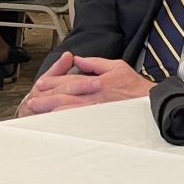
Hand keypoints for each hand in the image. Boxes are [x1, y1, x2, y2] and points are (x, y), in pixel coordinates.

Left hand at [19, 53, 152, 115]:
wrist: (151, 102)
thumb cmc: (135, 86)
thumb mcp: (116, 66)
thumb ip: (95, 63)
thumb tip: (79, 61)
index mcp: (96, 81)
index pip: (70, 80)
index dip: (53, 82)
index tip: (41, 84)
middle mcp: (94, 96)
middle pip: (65, 96)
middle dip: (47, 97)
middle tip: (32, 100)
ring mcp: (96, 110)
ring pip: (69, 110)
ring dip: (51, 109)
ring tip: (38, 110)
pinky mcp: (100, 121)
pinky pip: (79, 121)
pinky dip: (66, 121)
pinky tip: (56, 122)